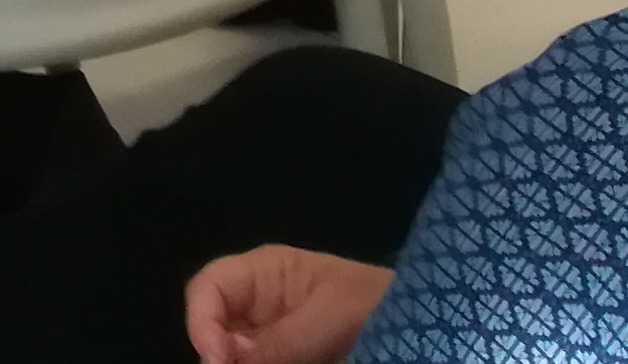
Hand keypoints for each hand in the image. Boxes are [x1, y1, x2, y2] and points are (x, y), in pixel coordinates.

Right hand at [186, 246, 394, 363]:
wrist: (426, 323)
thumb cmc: (376, 303)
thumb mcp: (330, 317)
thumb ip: (281, 340)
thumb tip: (227, 362)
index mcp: (264, 273)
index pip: (209, 288)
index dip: (201, 322)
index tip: (217, 361)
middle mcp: (259, 303)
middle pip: (215, 327)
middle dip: (220, 355)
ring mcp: (273, 335)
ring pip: (235, 354)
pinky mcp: (290, 358)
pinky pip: (261, 363)